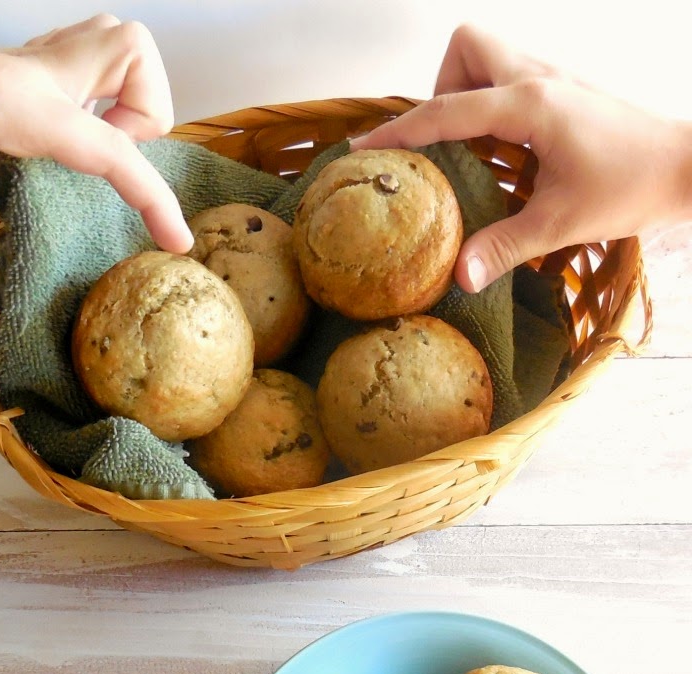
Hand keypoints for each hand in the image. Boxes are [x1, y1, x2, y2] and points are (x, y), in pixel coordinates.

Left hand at [0, 15, 192, 328]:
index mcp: (10, 104)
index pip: (113, 149)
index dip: (154, 198)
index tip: (175, 240)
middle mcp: (19, 70)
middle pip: (130, 52)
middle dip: (146, 112)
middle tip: (112, 169)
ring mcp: (4, 60)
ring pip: (104, 42)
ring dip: (121, 93)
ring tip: (91, 155)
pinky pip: (68, 62)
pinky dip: (86, 95)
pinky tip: (50, 148)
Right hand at [353, 24, 691, 292]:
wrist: (688, 166)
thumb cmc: (631, 187)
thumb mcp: (562, 222)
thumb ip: (504, 247)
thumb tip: (458, 277)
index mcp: (530, 104)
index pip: (446, 110)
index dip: (399, 131)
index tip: (363, 148)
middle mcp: (538, 76)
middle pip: (466, 47)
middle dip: (442, 87)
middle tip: (448, 142)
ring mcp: (554, 77)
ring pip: (489, 54)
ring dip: (467, 91)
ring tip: (472, 147)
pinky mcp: (565, 89)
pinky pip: (511, 76)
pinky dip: (492, 102)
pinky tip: (503, 150)